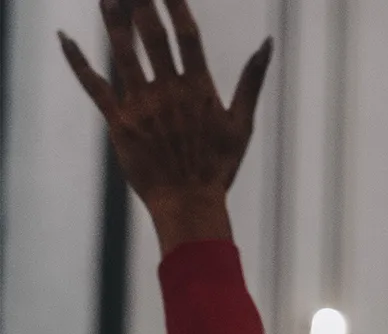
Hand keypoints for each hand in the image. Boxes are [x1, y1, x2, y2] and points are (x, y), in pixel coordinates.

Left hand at [61, 0, 271, 252]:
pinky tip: (65, 38)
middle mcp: (169, 93)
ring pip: (121, 52)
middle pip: (151, 35)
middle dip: (141, 2)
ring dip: (111, 20)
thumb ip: (252, 80)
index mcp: (200, 90)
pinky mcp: (118, 121)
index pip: (186, 35)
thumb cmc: (219, 165)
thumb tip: (268, 43)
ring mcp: (142, 106)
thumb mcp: (243, 123)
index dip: (174, 4)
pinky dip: (77, 60)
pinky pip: (93, 85)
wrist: (189, 205)